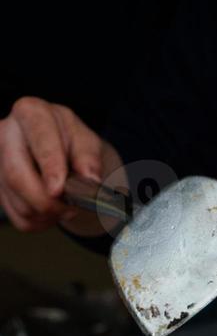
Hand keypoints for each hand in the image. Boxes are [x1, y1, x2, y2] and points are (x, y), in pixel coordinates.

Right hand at [0, 96, 103, 231]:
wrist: (63, 157)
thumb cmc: (72, 145)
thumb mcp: (86, 142)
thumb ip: (88, 157)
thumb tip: (90, 179)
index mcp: (30, 113)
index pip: (38, 138)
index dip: (49, 165)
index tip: (58, 188)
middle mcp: (5, 134)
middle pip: (16, 175)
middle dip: (46, 201)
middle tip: (70, 208)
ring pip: (20, 203)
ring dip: (49, 214)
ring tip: (65, 205)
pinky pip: (21, 219)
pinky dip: (42, 222)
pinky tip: (51, 209)